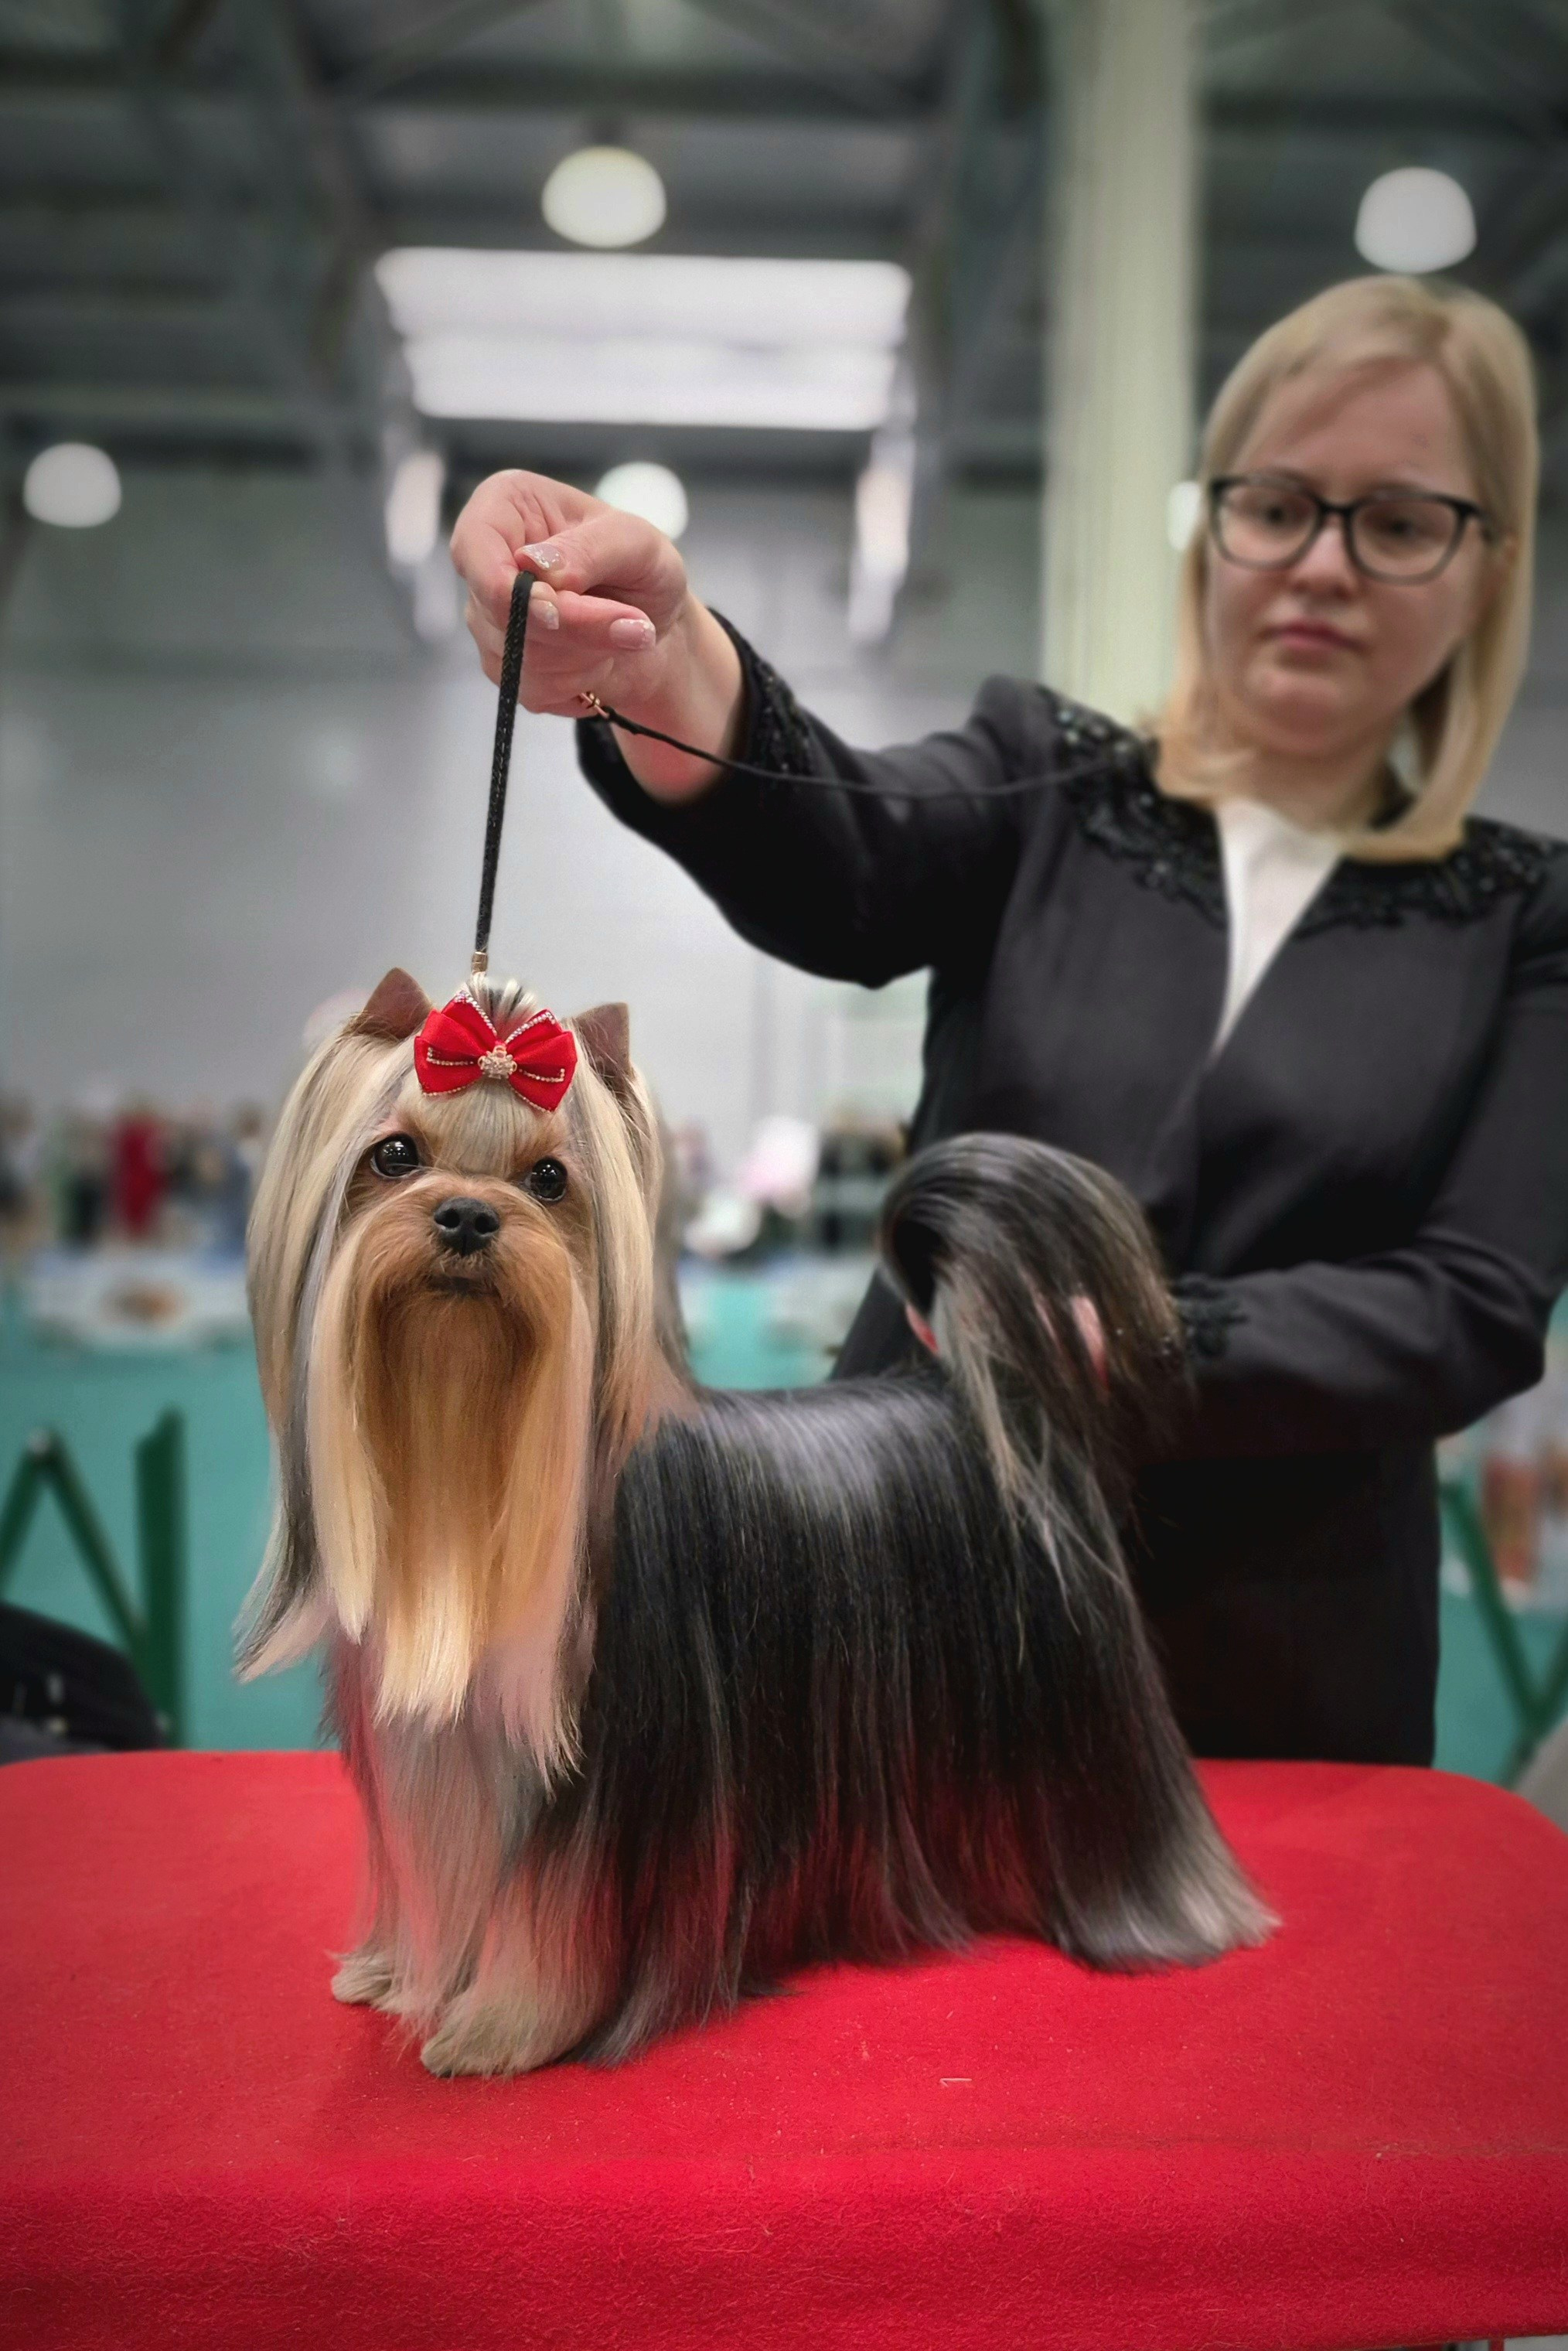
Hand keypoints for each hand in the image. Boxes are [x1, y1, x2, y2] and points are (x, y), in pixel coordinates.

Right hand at [448, 470, 742, 796]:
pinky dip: (578, 681)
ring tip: (619, 632)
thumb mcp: (636, 542)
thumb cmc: (643, 566)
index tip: (560, 611)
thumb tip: (534, 565)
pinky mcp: (503, 664)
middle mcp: (483, 561)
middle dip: (574, 630)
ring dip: (584, 656)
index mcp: (503, 506)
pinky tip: (599, 657)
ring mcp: (487, 616)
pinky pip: (530, 689)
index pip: (474, 551)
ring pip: (517, 659)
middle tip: (634, 625)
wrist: (657, 622)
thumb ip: (589, 549)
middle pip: (502, 615)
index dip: (513, 593)